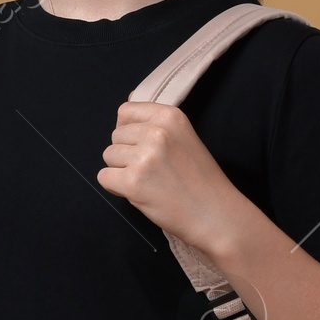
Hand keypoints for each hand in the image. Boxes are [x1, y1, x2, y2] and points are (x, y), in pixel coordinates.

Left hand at [98, 101, 245, 254]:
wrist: (215, 214)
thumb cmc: (200, 180)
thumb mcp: (183, 137)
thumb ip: (155, 123)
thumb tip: (126, 104)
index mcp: (169, 116)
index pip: (126, 111)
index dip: (129, 131)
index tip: (144, 147)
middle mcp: (156, 132)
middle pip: (115, 136)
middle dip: (126, 154)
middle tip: (151, 171)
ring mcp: (144, 157)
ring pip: (108, 156)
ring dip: (121, 171)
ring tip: (148, 182)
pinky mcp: (134, 182)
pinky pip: (104, 177)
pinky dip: (115, 188)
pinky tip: (138, 193)